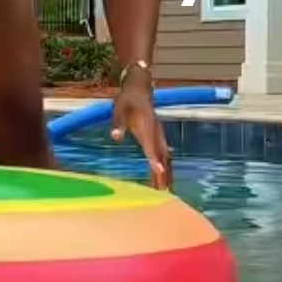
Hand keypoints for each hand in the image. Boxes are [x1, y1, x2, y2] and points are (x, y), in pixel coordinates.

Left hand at [110, 71, 171, 189]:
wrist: (139, 89)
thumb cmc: (127, 100)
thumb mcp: (118, 109)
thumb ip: (117, 123)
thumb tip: (115, 137)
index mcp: (147, 125)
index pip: (151, 145)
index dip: (154, 158)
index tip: (158, 171)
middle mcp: (156, 132)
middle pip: (162, 155)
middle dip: (163, 172)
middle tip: (165, 191)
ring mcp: (159, 135)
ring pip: (165, 157)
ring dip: (166, 172)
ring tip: (167, 190)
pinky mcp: (158, 138)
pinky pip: (163, 154)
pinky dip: (164, 167)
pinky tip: (162, 178)